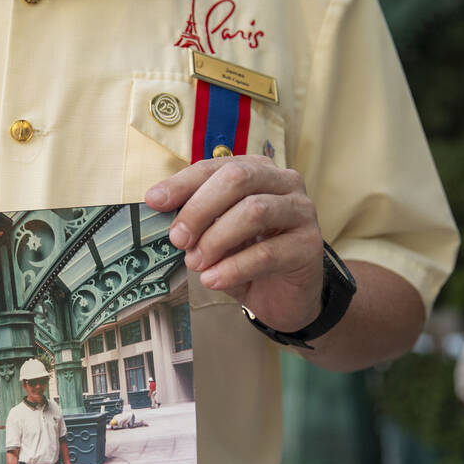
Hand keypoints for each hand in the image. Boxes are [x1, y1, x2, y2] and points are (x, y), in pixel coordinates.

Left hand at [147, 155, 324, 332]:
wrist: (283, 297)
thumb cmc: (247, 258)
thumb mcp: (215, 234)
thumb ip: (195, 219)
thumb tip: (158, 206)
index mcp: (257, 171)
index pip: (215, 167)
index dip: (183, 183)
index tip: (154, 201)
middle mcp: (284, 183)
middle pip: (238, 179)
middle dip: (200, 209)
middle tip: (178, 239)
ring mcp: (301, 212)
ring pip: (253, 211)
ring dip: (215, 239)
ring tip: (195, 263)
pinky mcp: (309, 246)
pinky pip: (267, 253)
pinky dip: (233, 268)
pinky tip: (213, 280)